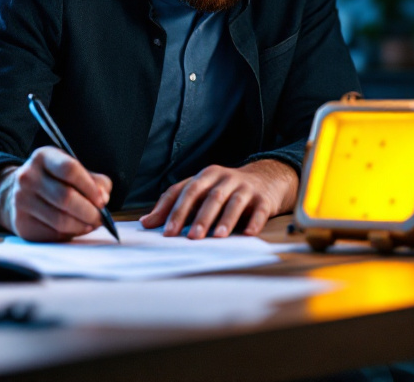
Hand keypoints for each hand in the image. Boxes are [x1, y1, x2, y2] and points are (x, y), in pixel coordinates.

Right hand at [0, 146, 112, 241]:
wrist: (20, 192)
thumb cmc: (55, 180)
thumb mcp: (74, 170)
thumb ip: (95, 181)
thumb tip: (103, 198)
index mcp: (43, 157)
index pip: (69, 169)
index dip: (90, 187)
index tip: (102, 200)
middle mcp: (28, 176)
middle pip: (65, 197)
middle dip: (88, 211)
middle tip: (100, 218)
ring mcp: (21, 200)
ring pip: (59, 220)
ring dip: (81, 225)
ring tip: (91, 224)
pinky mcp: (21, 223)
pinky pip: (52, 233)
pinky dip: (69, 234)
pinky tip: (76, 229)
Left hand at [138, 160, 297, 239]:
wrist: (265, 179)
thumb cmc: (226, 189)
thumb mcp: (200, 192)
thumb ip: (174, 205)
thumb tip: (147, 222)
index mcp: (206, 176)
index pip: (187, 191)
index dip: (176, 211)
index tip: (167, 231)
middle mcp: (225, 178)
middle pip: (211, 196)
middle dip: (200, 217)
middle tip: (191, 237)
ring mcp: (245, 188)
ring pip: (234, 202)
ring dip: (225, 220)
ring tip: (218, 236)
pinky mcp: (263, 199)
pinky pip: (259, 210)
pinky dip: (254, 222)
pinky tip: (248, 233)